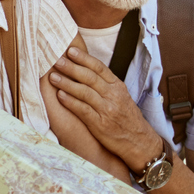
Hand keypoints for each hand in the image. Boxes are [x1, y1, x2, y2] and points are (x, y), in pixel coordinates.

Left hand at [49, 47, 163, 171]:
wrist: (140, 142)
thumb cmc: (126, 118)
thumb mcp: (121, 97)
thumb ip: (105, 84)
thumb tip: (84, 69)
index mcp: (118, 86)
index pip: (99, 68)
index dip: (84, 58)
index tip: (70, 50)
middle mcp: (113, 96)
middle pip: (90, 77)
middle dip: (72, 67)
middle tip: (57, 60)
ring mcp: (107, 110)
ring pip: (85, 92)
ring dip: (67, 83)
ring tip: (53, 76)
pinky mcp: (100, 124)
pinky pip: (83, 110)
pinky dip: (70, 102)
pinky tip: (60, 96)